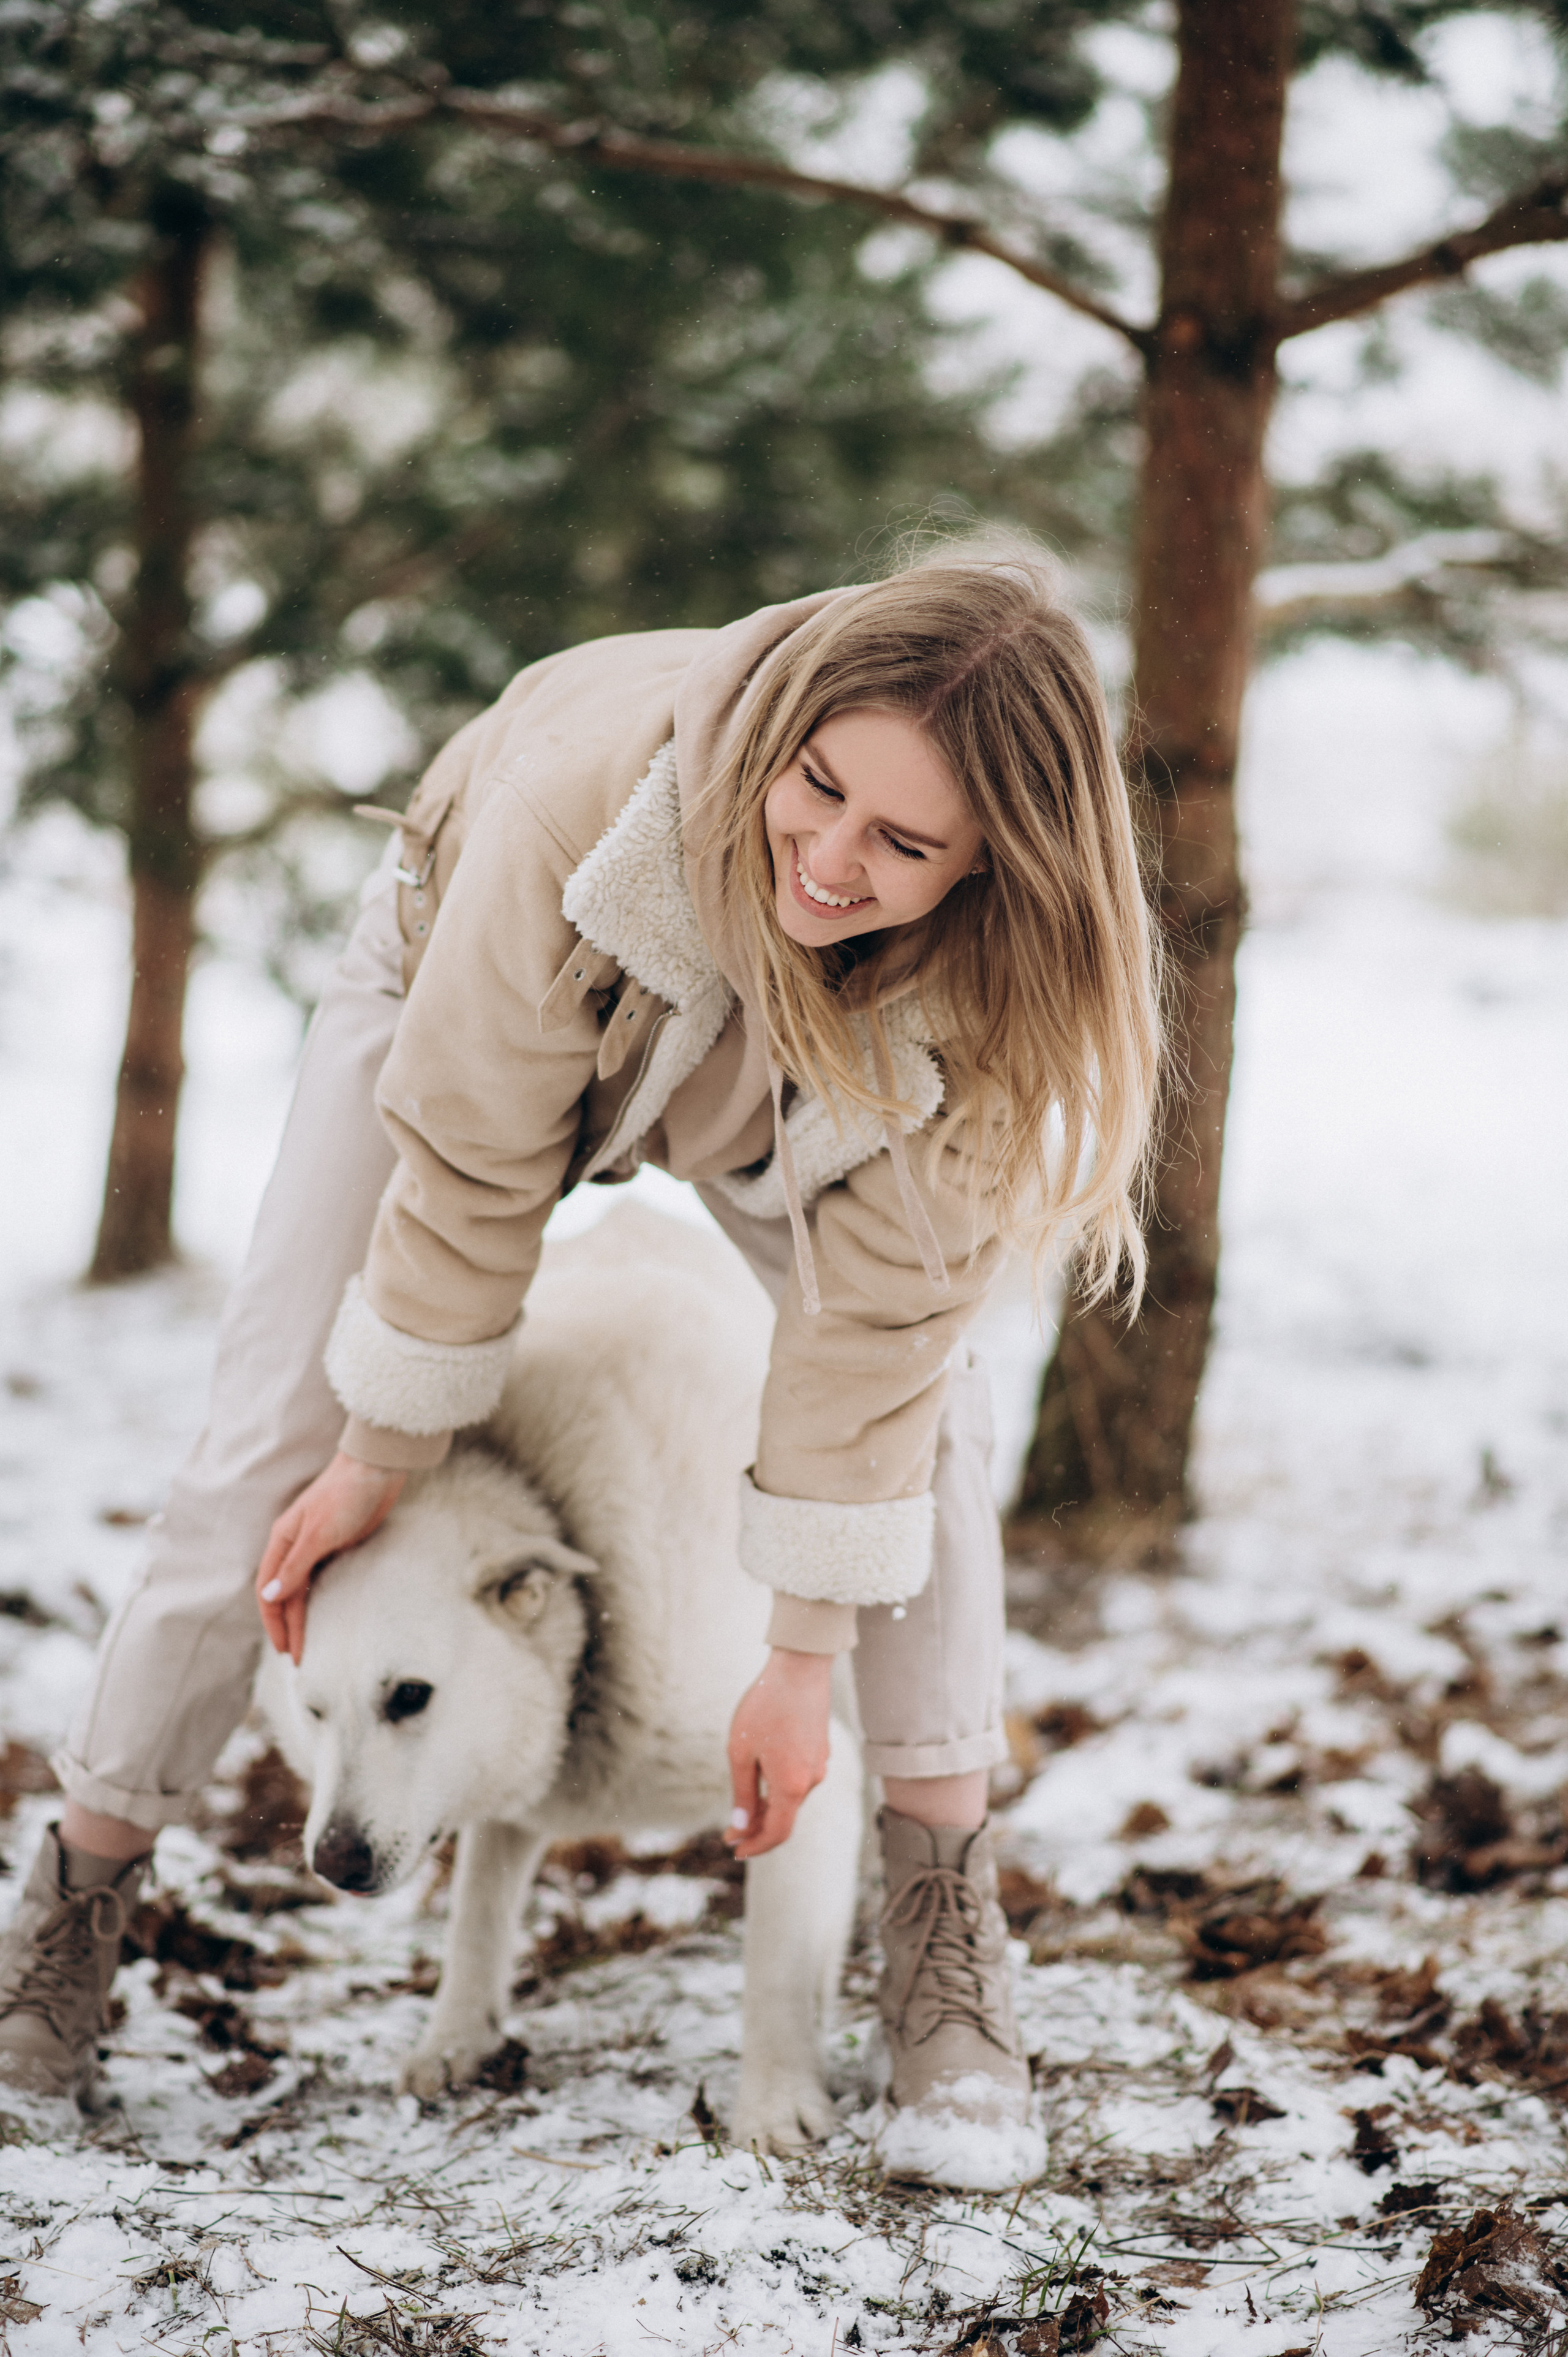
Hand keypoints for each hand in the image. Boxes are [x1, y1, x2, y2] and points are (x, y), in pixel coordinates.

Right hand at [255, 1453, 405, 1663]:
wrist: (377, 1469)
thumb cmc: (345, 1495)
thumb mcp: (318, 1533)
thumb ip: (295, 1567)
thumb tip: (269, 1597)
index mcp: (282, 1541)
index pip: (268, 1591)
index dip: (273, 1621)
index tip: (284, 1649)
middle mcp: (295, 1546)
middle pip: (286, 1596)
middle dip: (289, 1627)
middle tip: (297, 1659)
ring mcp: (317, 1547)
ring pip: (304, 1590)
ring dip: (303, 1617)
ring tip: (309, 1646)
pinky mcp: (339, 1547)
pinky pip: (324, 1581)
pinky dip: (321, 1601)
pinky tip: (325, 1617)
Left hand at [725, 1647, 831, 1859]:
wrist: (800, 1668)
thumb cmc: (765, 1707)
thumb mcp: (741, 1752)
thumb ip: (743, 1794)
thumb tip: (741, 1827)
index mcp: (792, 1786)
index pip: (777, 1833)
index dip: (755, 1846)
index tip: (734, 1850)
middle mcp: (812, 1780)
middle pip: (785, 1817)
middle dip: (758, 1827)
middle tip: (731, 1830)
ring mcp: (819, 1764)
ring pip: (792, 1797)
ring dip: (769, 1807)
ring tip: (744, 1802)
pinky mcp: (820, 1749)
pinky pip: (799, 1779)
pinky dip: (780, 1788)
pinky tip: (762, 1774)